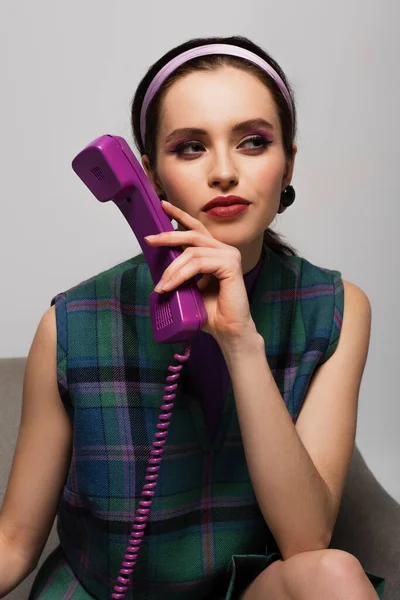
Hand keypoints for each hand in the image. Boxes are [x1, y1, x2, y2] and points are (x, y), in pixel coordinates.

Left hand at [144, 201, 256, 342]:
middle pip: (192, 234)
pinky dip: (181, 275)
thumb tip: (159, 266)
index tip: (162, 206)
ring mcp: (229, 256)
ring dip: (172, 269)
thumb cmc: (211, 312)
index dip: (180, 216)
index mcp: (216, 252)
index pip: (197, 229)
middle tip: (150, 240)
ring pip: (192, 251)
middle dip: (168, 236)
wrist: (228, 331)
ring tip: (162, 287)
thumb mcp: (190, 288)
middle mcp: (225, 250)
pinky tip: (171, 286)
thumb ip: (180, 273)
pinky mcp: (231, 265)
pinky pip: (198, 263)